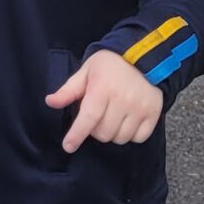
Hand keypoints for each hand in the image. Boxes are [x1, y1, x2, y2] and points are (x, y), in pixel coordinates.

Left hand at [46, 50, 163, 153]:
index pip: (88, 117)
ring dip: (113, 133)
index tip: (68, 146)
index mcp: (102, 88)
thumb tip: (50, 102)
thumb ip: (69, 90)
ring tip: (113, 117)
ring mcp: (140, 107)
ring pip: (120, 138)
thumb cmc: (110, 65)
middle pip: (103, 133)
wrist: (144, 56)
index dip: (77, 134)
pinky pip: (139, 138)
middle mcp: (122, 99)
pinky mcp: (153, 113)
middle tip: (98, 116)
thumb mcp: (86, 71)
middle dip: (95, 130)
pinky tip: (127, 120)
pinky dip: (131, 134)